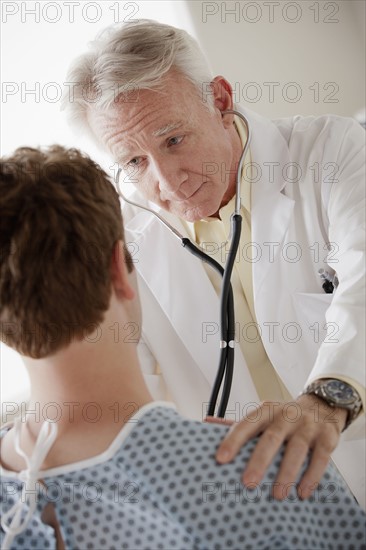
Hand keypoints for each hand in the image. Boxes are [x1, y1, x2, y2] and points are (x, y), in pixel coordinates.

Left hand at [207, 394, 347, 499]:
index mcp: (266, 410)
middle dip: (259, 461)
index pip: (247, 424)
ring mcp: (307, 426)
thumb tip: (207, 424)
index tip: (220, 459)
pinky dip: (312, 476)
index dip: (233, 441)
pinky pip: (320, 458)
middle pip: (271, 438)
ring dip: (287, 473)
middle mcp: (286, 416)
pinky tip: (302, 493)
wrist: (321, 404)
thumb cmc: (284, 417)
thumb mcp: (263, 414)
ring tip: (277, 495)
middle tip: (247, 483)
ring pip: (297, 449)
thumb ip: (239, 424)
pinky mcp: (326, 437)